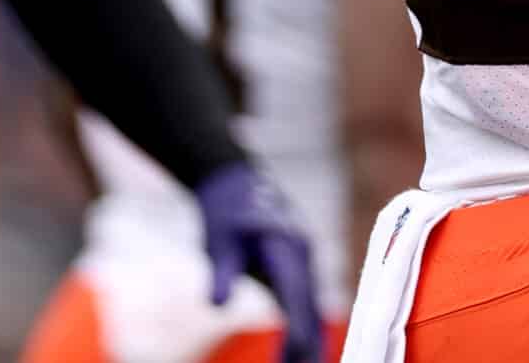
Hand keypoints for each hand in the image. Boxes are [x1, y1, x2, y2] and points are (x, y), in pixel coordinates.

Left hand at [196, 162, 323, 362]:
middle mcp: (302, 254)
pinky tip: (297, 351)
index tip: (296, 355)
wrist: (235, 183)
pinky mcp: (298, 268)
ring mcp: (304, 261)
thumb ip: (221, 273)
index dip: (298, 327)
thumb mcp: (218, 242)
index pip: (295, 294)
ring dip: (308, 338)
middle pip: (310, 306)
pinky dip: (304, 326)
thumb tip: (217, 304)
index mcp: (286, 246)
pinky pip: (305, 302)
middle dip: (308, 342)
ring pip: (311, 306)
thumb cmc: (226, 214)